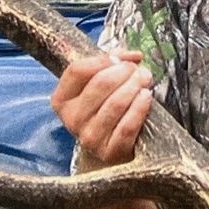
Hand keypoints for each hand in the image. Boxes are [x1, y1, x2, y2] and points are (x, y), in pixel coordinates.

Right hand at [51, 50, 155, 166]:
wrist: (111, 149)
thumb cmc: (104, 111)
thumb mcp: (98, 87)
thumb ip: (110, 64)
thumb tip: (132, 56)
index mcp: (62, 100)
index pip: (77, 70)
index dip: (103, 59)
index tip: (122, 59)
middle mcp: (72, 119)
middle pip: (99, 84)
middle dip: (125, 71)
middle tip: (139, 70)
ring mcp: (89, 138)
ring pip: (115, 103)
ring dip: (135, 86)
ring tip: (145, 80)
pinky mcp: (109, 152)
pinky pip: (127, 126)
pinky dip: (140, 107)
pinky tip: (147, 97)